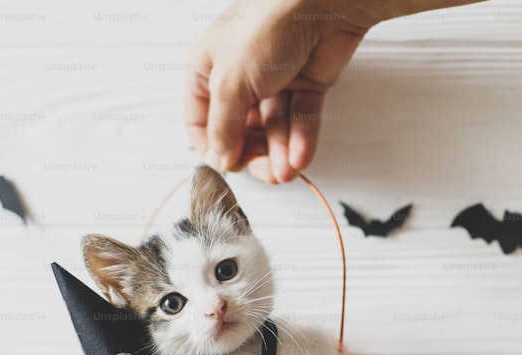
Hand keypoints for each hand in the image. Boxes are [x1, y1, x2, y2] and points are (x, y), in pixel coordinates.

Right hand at [185, 0, 378, 182]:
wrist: (321, 2)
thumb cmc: (266, 26)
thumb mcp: (230, 82)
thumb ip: (223, 126)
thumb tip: (219, 158)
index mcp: (208, 69)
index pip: (201, 121)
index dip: (213, 148)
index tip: (228, 166)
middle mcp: (239, 76)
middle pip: (241, 130)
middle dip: (253, 154)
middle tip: (266, 172)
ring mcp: (273, 81)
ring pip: (273, 129)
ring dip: (280, 153)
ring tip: (288, 171)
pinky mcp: (305, 84)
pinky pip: (300, 119)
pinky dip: (301, 141)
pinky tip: (300, 159)